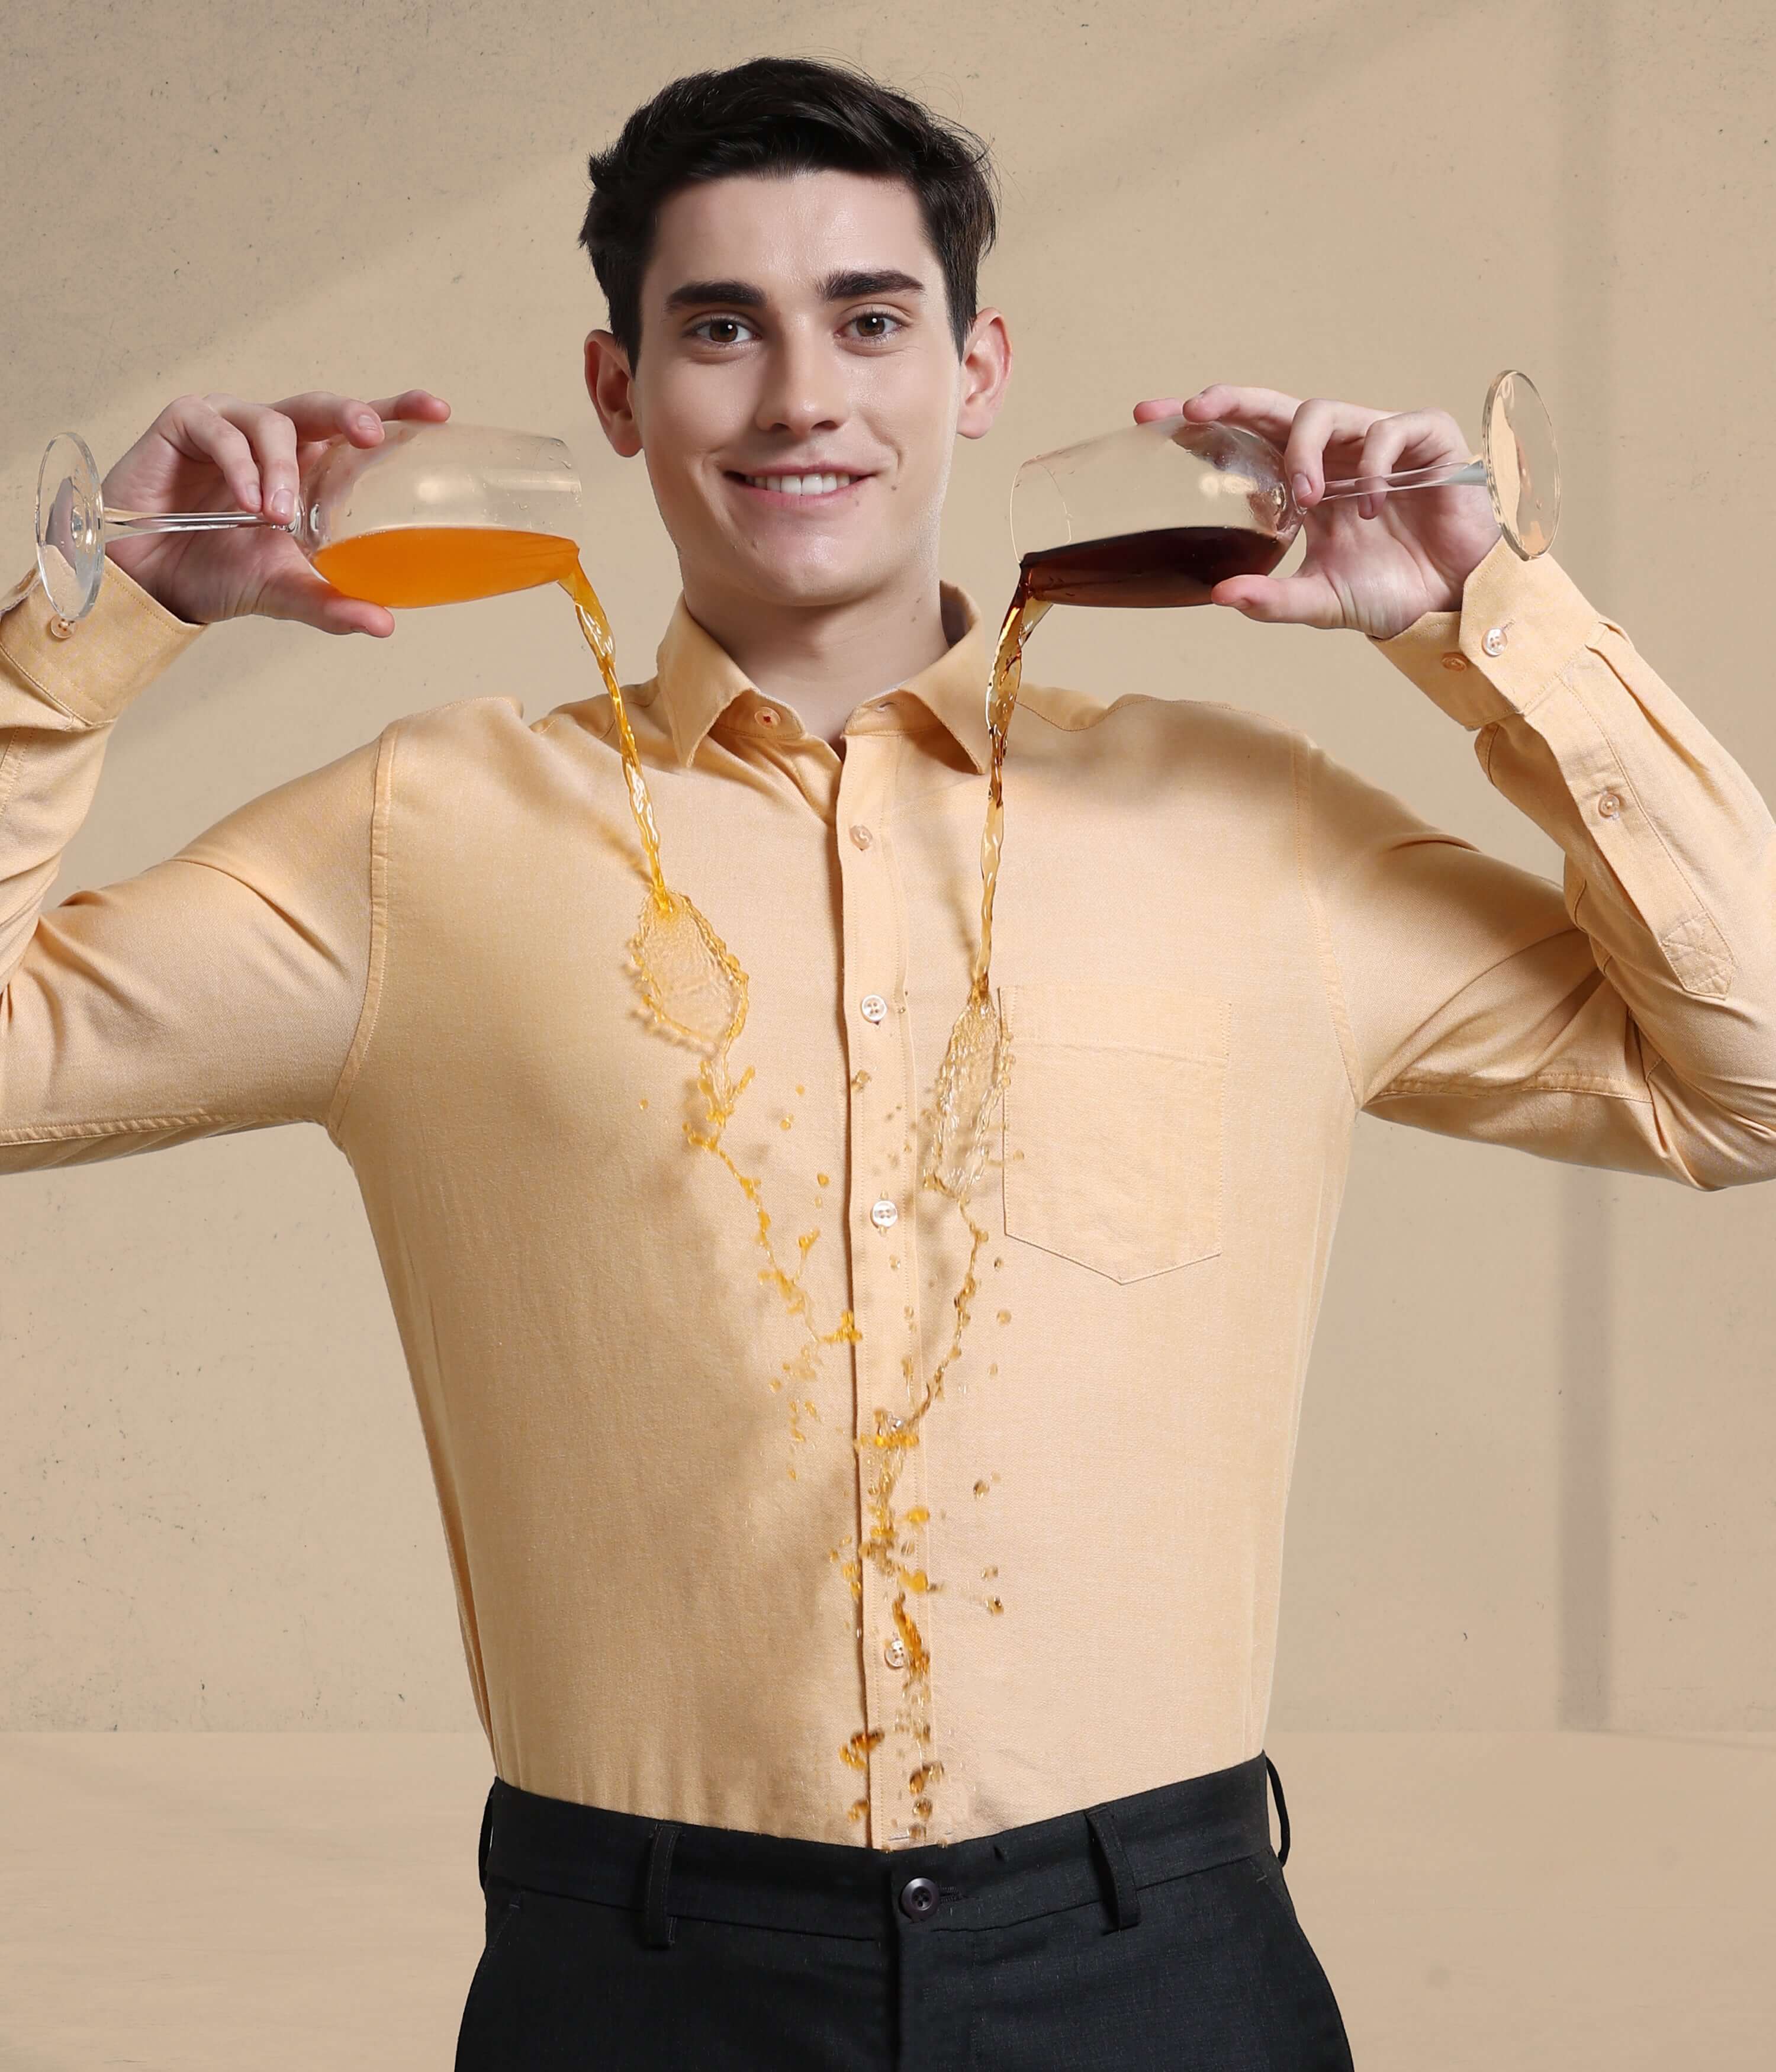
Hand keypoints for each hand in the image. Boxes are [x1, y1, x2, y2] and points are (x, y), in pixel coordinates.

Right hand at [100, 387, 451, 634]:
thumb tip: (385, 625)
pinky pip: (223, 430)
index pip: (360, 432)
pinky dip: (239, 465)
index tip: (440, 412)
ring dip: (281, 469)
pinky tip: (244, 504)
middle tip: (370, 435)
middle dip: (352, 414)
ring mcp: (233, 425)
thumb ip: (333, 604)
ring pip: (275, 422)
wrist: (153, 580)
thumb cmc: (221, 573)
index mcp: (311, 468)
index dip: (398, 412)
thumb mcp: (286, 592)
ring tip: (275, 517)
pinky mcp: (188, 421)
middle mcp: (278, 439)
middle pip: (324, 407)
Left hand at [1130, 386, 1501, 639]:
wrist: (1454, 602)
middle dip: (1232, 400)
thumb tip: (1218, 596)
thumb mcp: (1321, 603)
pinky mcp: (1427, 441)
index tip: (1146, 417)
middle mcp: (1334, 455)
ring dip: (1305, 450)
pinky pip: (1392, 429)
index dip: (1201, 423)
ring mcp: (1377, 442)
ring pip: (1325, 411)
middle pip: (1274, 407)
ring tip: (1307, 499)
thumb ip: (1272, 601)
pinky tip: (1373, 507)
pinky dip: (1377, 465)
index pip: (1243, 440)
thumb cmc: (1388, 594)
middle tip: (1196, 410)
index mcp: (1302, 484)